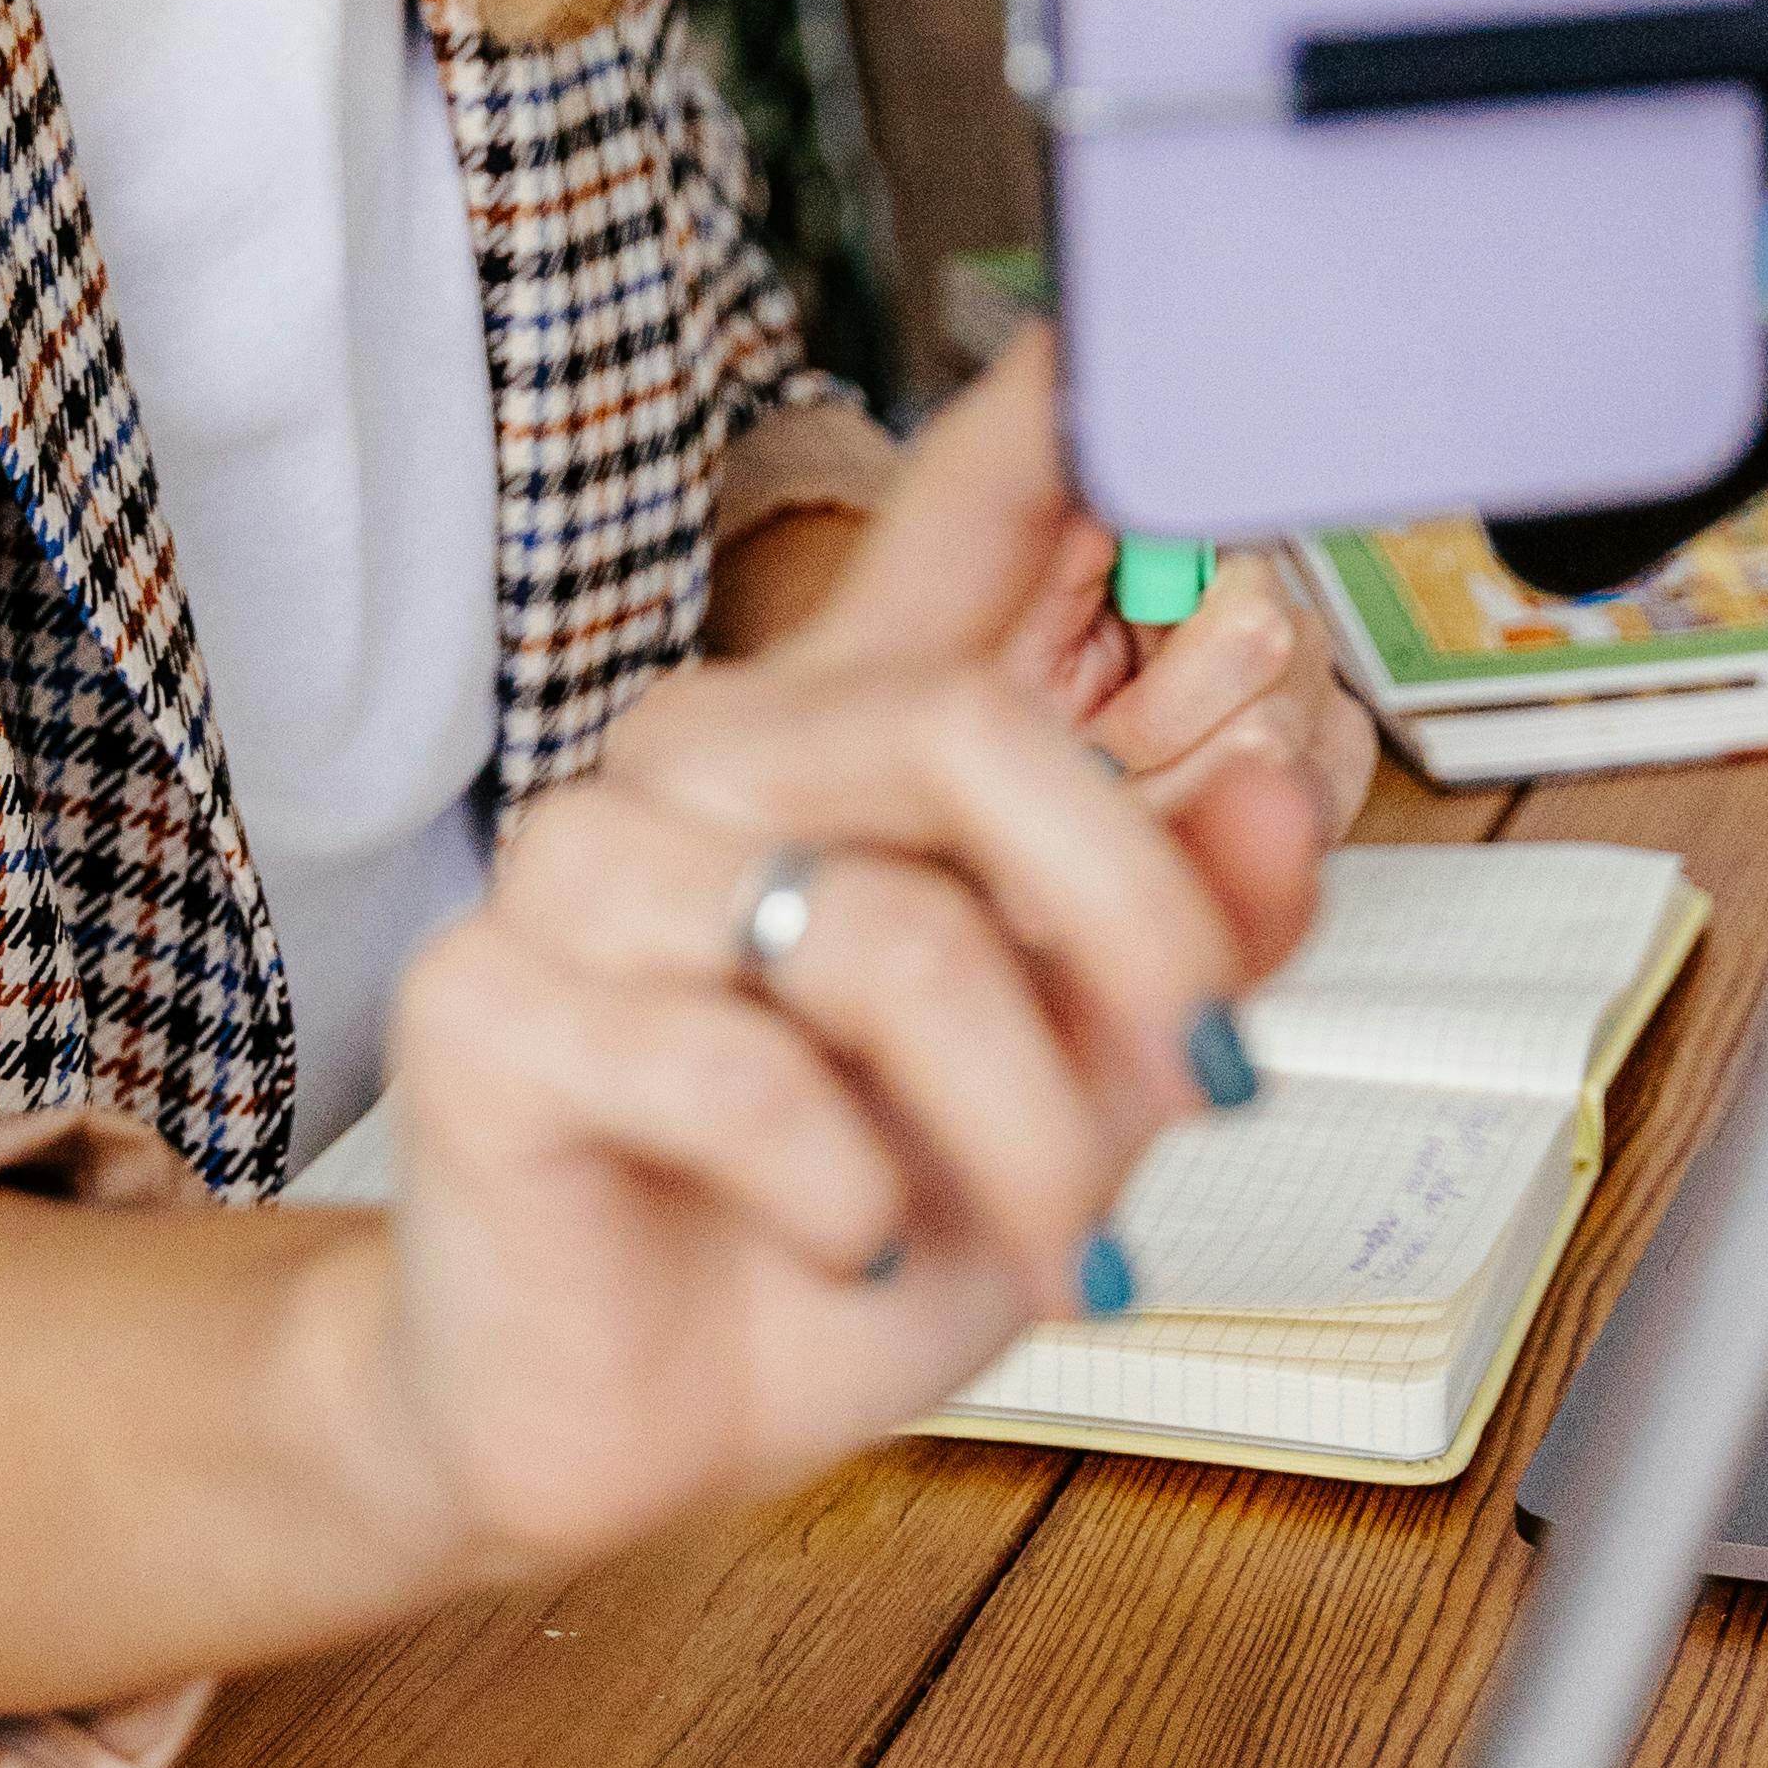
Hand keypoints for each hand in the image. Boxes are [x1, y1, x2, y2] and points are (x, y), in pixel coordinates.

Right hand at [352, 335, 1328, 1574]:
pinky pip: (737, 1074)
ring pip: (883, 933)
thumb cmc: (838, 1235)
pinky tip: (838, 1242)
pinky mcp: (494, 1006)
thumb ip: (1178, 954)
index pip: (945, 534)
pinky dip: (847, 1200)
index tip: (1110, 342)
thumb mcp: (1074, 1104)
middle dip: (1132, 927)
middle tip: (1203, 1078)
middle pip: (964, 733)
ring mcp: (583, 870)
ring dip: (1015, 1128)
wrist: (630, 1426)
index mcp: (846, 751)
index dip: (1032, 432)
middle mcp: (709, 764)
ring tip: (1032, 1237)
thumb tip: (1273, 804)